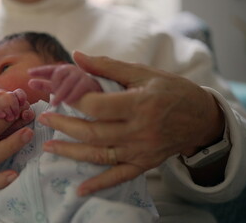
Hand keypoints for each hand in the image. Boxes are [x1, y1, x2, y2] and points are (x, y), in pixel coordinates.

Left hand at [28, 64, 101, 105]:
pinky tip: (68, 102)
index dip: (40, 70)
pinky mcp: (93, 83)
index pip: (50, 69)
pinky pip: (80, 88)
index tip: (29, 73)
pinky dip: (73, 95)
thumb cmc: (78, 92)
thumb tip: (30, 82)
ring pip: (68, 81)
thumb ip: (47, 86)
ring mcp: (83, 76)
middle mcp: (74, 70)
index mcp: (65, 70)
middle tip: (48, 99)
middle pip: (59, 74)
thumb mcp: (61, 89)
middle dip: (52, 84)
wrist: (103, 96)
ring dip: (60, 93)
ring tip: (54, 103)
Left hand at [38, 51, 224, 195]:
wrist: (201, 118)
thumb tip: (77, 56)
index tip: (55, 94)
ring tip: (49, 146)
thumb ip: (108, 66)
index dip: (73, 100)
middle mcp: (139, 130)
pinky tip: (80, 189)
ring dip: (71, 152)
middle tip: (44, 118)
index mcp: (140, 104)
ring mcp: (141, 150)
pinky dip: (99, 184)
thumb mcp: (143, 72)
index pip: (97, 106)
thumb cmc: (172, 90)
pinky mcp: (144, 163)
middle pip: (93, 132)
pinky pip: (119, 176)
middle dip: (64, 125)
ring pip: (100, 154)